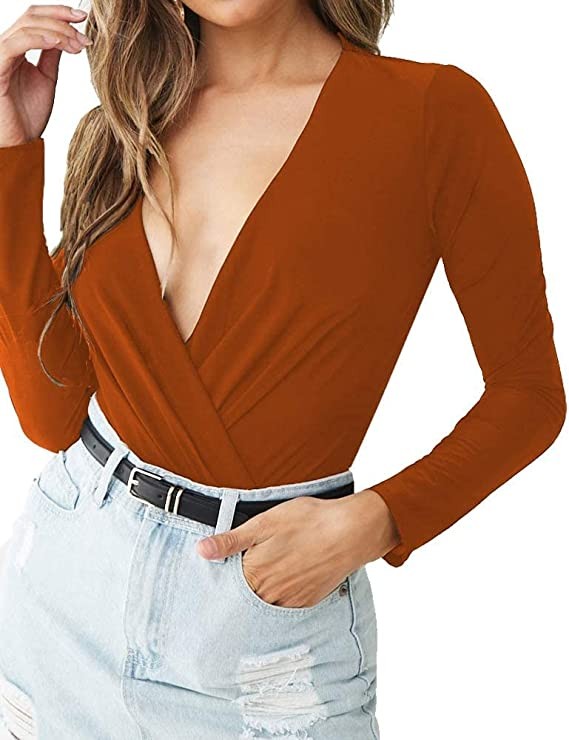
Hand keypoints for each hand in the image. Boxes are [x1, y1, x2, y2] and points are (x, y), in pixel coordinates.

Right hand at [0, 4, 91, 146]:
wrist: (19, 141)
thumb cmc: (28, 114)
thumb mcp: (46, 79)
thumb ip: (52, 56)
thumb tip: (67, 36)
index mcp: (17, 47)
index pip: (35, 18)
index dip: (58, 13)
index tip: (82, 18)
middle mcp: (7, 47)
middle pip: (32, 17)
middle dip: (62, 22)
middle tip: (85, 36)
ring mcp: (1, 55)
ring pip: (27, 26)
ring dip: (58, 32)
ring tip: (78, 44)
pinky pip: (15, 44)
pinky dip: (38, 39)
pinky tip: (58, 42)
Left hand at [195, 488, 400, 608]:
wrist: (351, 532)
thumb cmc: (308, 521)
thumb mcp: (264, 523)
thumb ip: (231, 540)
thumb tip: (201, 551)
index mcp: (255, 573)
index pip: (227, 585)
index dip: (223, 577)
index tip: (221, 572)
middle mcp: (270, 594)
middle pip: (245, 597)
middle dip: (241, 588)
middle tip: (246, 574)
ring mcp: (290, 601)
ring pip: (265, 603)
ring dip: (262, 593)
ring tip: (269, 573)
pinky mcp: (308, 601)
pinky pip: (286, 605)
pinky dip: (282, 595)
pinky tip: (288, 578)